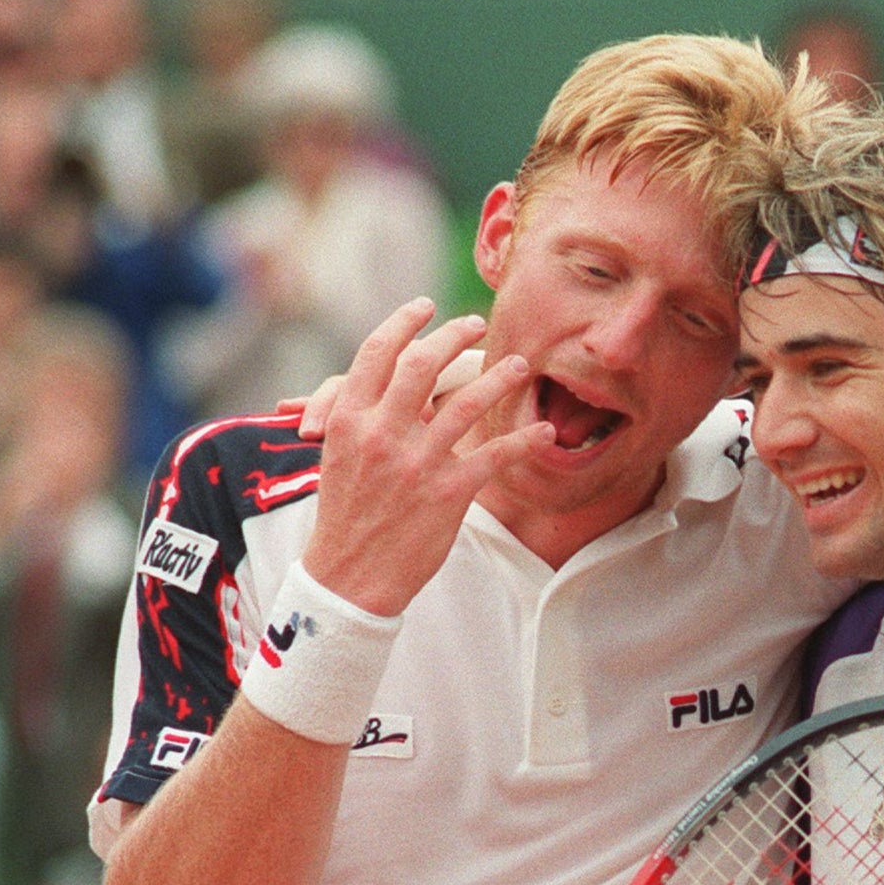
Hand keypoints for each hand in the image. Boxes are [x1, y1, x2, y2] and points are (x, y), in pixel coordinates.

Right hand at [301, 299, 550, 615]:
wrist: (349, 577)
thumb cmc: (347, 516)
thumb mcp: (340, 456)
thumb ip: (365, 416)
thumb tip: (402, 385)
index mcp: (349, 419)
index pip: (378, 352)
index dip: (405, 322)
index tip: (427, 306)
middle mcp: (381, 434)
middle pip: (423, 364)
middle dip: (453, 336)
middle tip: (478, 323)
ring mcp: (416, 463)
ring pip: (466, 404)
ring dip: (499, 378)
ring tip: (520, 365)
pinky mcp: (447, 493)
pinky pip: (494, 456)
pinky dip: (523, 440)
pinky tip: (543, 432)